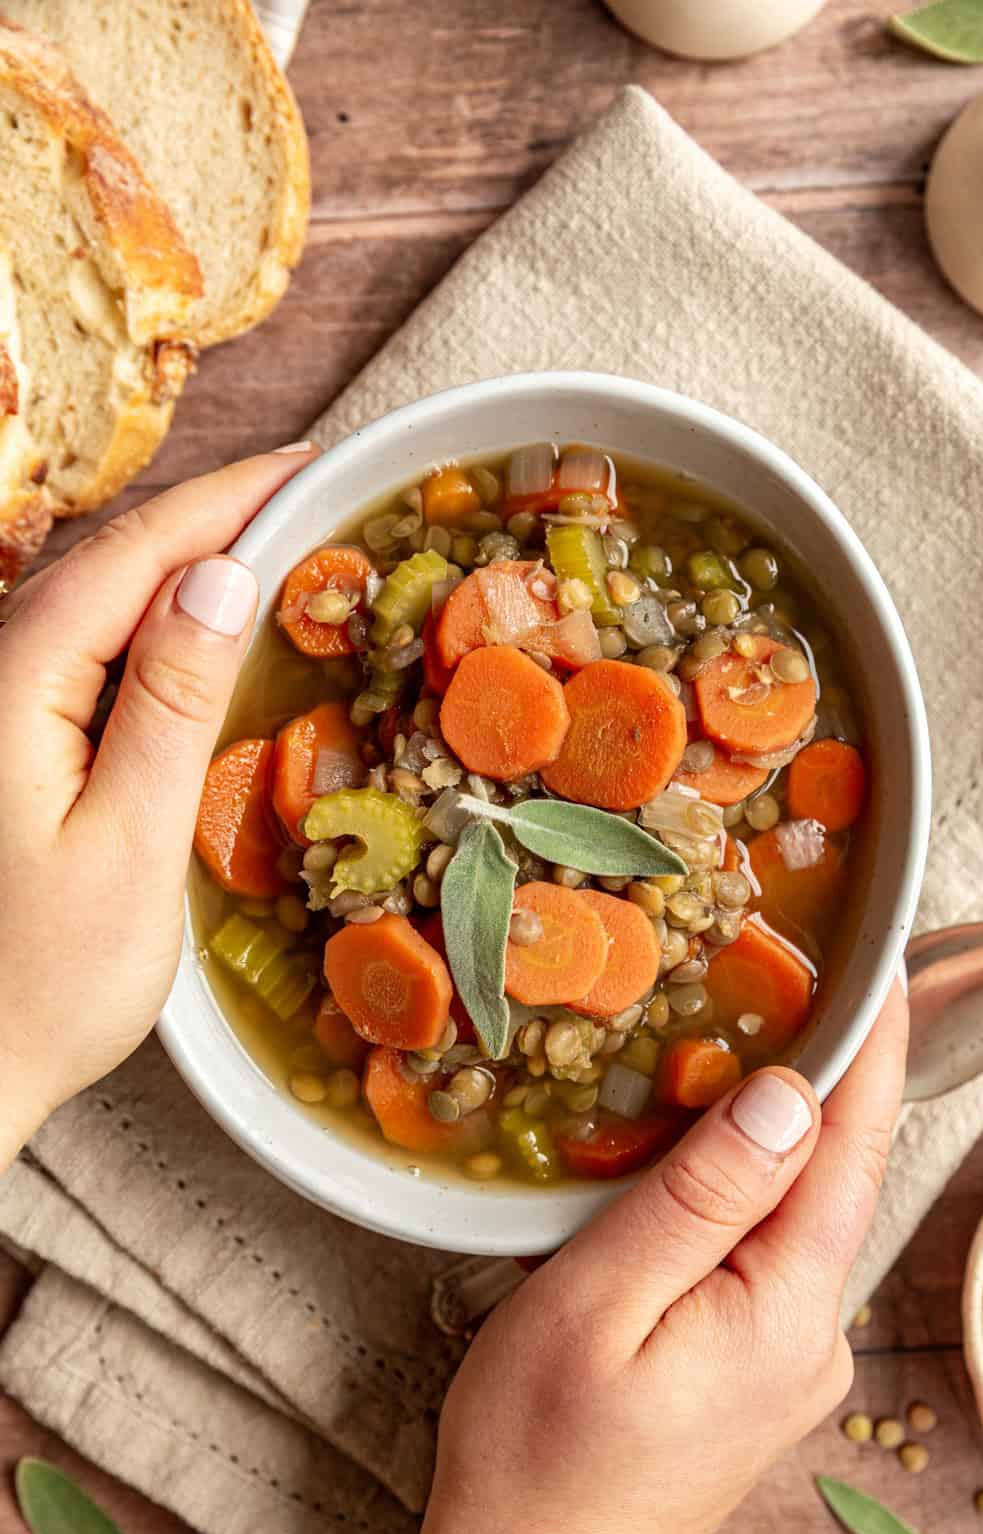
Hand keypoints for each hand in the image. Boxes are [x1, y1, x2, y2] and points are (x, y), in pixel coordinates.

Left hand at [0, 446, 316, 1165]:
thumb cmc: (40, 982)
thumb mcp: (127, 844)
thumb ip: (169, 703)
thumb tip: (222, 577)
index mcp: (10, 685)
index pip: (129, 556)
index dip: (224, 499)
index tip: (310, 460)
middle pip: (108, 560)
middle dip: (210, 515)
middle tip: (310, 491)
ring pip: (95, 599)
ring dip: (182, 562)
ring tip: (271, 540)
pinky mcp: (10, 741)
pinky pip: (86, 650)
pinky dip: (153, 622)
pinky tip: (199, 628)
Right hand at [406, 988, 907, 1533]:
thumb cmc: (536, 1453)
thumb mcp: (597, 1304)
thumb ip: (697, 1199)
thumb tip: (787, 1097)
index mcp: (784, 1312)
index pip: (852, 1149)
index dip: (871, 1048)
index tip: (878, 964)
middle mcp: (812, 1336)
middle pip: (830, 1175)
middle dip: (820, 1073)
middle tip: (785, 975)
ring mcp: (790, 1359)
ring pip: (795, 1212)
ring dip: (772, 1130)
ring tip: (734, 1045)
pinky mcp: (758, 1370)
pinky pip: (766, 1252)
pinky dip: (743, 1188)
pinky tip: (696, 1158)